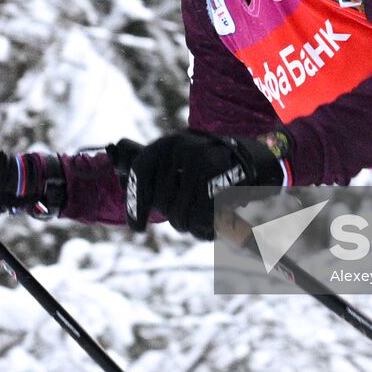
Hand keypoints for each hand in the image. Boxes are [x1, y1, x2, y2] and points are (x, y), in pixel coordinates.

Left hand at [114, 130, 288, 239]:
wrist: (259, 159)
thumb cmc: (211, 163)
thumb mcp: (179, 157)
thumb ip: (148, 161)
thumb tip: (112, 148)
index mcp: (169, 142)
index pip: (141, 172)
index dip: (135, 203)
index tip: (136, 229)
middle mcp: (182, 147)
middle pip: (161, 202)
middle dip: (174, 217)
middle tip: (188, 219)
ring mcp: (202, 163)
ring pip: (180, 214)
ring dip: (190, 225)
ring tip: (203, 219)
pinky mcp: (220, 182)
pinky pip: (201, 220)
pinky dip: (206, 230)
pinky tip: (214, 225)